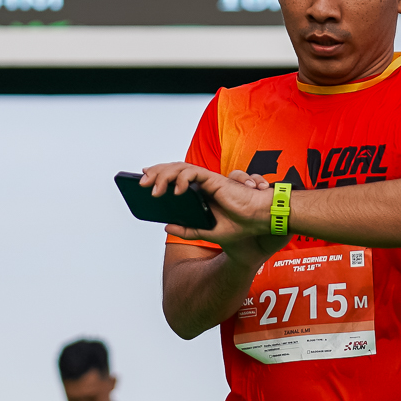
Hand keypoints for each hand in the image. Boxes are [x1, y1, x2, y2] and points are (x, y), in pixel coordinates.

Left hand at [137, 161, 279, 253]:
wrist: (259, 222)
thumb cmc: (241, 224)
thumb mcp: (207, 232)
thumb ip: (187, 230)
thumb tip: (166, 226)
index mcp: (200, 194)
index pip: (176, 179)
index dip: (159, 177)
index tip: (144, 182)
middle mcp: (202, 184)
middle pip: (174, 170)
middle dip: (156, 174)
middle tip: (141, 183)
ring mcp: (207, 180)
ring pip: (180, 168)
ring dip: (164, 176)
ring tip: (154, 190)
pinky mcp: (214, 180)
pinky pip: (193, 173)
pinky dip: (182, 179)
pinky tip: (176, 190)